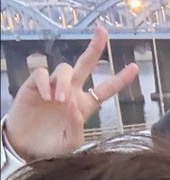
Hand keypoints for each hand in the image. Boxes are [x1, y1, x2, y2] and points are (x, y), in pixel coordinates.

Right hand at [4, 26, 138, 161]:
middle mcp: (71, 92)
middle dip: (95, 47)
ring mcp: (53, 87)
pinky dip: (44, 82)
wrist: (25, 147)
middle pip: (85, 64)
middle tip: (102, 31)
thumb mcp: (69, 144)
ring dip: (63, 82)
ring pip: (64, 69)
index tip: (135, 67)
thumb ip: (77, 128)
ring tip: (59, 101)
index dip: (120, 79)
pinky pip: (41, 73)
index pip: (106, 89)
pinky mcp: (34, 86)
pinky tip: (45, 96)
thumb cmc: (50, 146)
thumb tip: (76, 108)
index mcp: (84, 105)